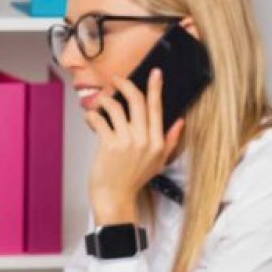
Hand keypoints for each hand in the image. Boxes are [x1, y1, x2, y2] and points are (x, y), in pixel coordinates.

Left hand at [84, 68, 184, 225]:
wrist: (115, 198)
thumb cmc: (133, 180)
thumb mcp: (158, 162)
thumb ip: (169, 140)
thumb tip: (180, 122)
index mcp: (156, 141)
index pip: (157, 108)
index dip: (155, 87)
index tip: (155, 73)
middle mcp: (143, 139)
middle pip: (136, 101)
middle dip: (125, 84)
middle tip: (116, 79)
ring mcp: (126, 141)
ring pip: (115, 107)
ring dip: (104, 101)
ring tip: (99, 104)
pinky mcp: (109, 145)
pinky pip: (99, 119)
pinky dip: (92, 115)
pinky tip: (90, 118)